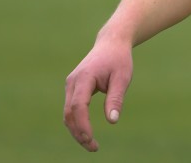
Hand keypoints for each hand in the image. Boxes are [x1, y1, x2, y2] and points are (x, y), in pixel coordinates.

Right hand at [63, 37, 133, 151]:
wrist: (111, 43)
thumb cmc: (119, 60)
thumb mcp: (122, 78)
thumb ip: (116, 98)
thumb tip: (113, 121)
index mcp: (84, 77)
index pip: (78, 106)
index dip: (83, 125)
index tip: (91, 140)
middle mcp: (73, 82)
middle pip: (69, 113)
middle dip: (79, 133)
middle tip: (93, 147)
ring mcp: (70, 85)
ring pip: (68, 113)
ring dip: (76, 130)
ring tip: (92, 144)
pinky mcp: (73, 88)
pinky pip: (71, 109)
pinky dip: (77, 122)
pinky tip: (87, 133)